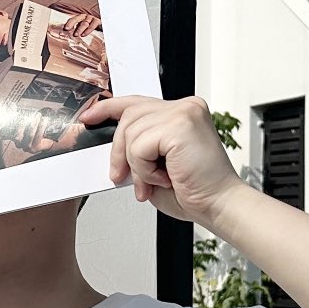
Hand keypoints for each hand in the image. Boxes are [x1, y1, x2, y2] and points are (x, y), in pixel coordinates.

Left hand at [77, 94, 238, 225]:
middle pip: (128, 116)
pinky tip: (164, 177)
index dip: (108, 108)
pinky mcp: (179, 125)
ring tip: (155, 181)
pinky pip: (139, 145)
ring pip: (131, 132)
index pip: (136, 101)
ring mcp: (183, 113)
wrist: (219, 205)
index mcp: (181, 112)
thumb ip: (138, 146)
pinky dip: (144, 168)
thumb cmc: (194, 190)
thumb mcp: (155, 163)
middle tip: (123, 177)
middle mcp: (185, 107)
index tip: (89, 117)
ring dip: (136, 166)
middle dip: (119, 151)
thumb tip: (110, 144)